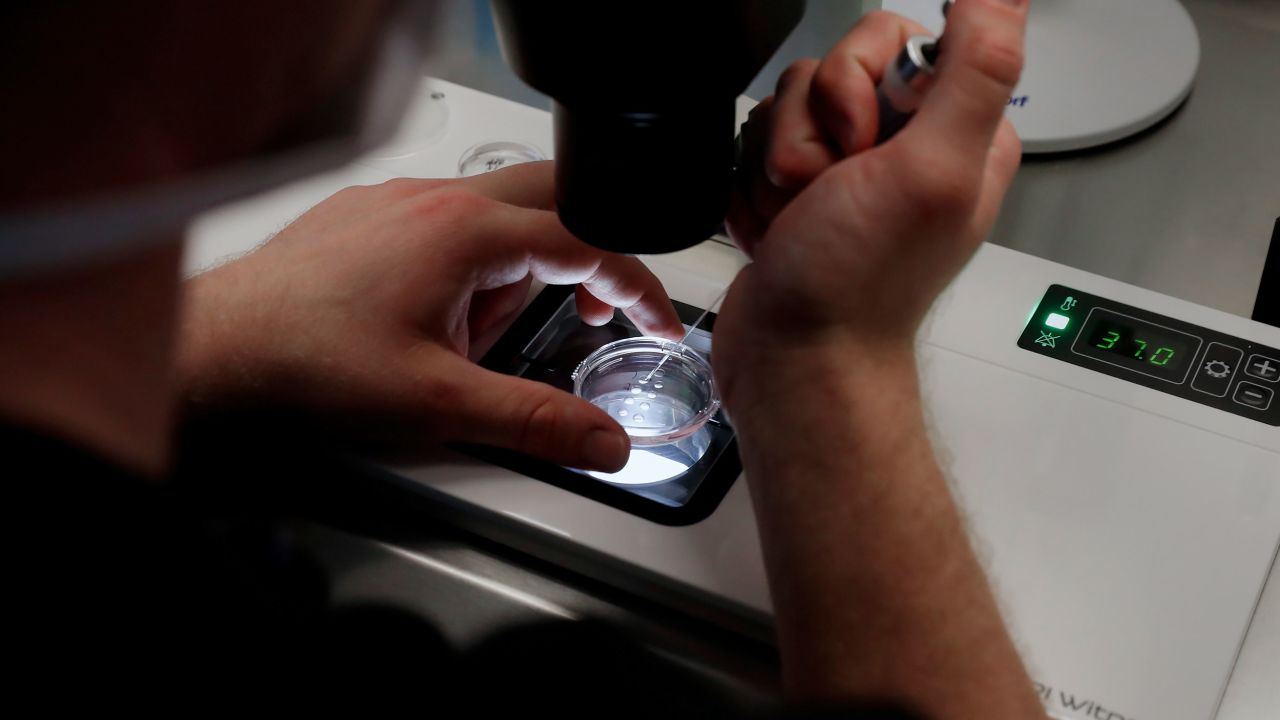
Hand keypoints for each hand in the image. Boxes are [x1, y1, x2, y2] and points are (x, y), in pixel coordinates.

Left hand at [178, 161, 683, 470]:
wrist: (217, 351)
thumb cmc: (311, 367)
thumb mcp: (439, 406)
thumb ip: (535, 422)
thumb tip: (605, 442)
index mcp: (467, 233)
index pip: (588, 242)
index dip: (636, 287)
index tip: (656, 321)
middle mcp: (435, 199)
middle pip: (553, 199)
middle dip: (584, 259)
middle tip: (586, 313)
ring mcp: (398, 199)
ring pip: (497, 212)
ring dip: (513, 270)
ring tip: (472, 338)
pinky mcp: (369, 211)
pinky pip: (447, 220)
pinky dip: (466, 263)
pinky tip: (431, 317)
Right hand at [717, 2, 1024, 414]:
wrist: (794, 359)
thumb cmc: (859, 284)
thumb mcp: (935, 169)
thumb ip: (977, 69)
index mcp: (954, 131)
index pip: (895, 40)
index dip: (856, 81)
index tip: (861, 143)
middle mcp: (902, 147)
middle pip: (828, 72)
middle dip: (808, 133)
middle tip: (827, 191)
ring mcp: (844, 174)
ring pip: (783, 111)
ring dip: (774, 168)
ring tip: (800, 221)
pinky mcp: (795, 197)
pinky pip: (753, 152)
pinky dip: (752, 195)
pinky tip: (778, 234)